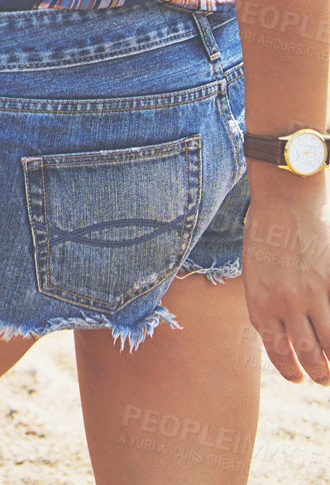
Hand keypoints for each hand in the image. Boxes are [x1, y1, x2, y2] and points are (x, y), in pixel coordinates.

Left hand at [241, 178, 329, 383]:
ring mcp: (312, 294)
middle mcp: (285, 304)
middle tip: (323, 378)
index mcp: (260, 303)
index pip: (277, 351)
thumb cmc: (265, 230)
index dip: (290, 369)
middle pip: (308, 355)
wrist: (284, 199)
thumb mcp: (254, 272)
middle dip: (318, 373)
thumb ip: (267, 302)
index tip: (297, 377)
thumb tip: (280, 332)